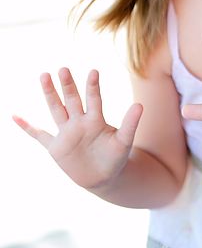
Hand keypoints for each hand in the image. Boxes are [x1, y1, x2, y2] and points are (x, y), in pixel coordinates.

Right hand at [13, 68, 142, 189]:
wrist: (104, 178)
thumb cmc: (116, 157)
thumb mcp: (124, 141)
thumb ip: (130, 123)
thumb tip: (140, 105)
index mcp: (96, 120)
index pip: (94, 99)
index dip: (93, 86)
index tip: (94, 71)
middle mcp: (79, 122)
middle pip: (72, 100)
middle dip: (68, 85)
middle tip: (63, 69)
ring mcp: (66, 133)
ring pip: (56, 109)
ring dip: (50, 94)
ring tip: (44, 75)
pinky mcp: (56, 147)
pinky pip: (39, 135)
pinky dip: (27, 127)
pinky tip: (15, 116)